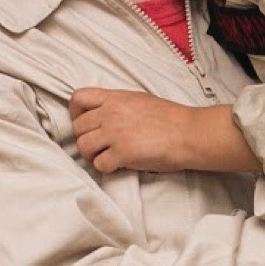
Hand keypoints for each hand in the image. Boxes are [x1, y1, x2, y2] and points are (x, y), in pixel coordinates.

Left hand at [69, 87, 258, 177]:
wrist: (189, 133)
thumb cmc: (170, 118)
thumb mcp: (139, 100)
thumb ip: (117, 105)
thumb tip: (101, 115)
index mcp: (115, 97)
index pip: (78, 98)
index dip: (76, 113)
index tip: (85, 123)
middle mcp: (111, 113)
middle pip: (77, 128)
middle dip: (86, 139)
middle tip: (101, 146)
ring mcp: (115, 133)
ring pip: (84, 147)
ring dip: (93, 155)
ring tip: (109, 156)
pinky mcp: (122, 153)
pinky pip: (99, 164)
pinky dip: (107, 168)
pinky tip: (119, 165)